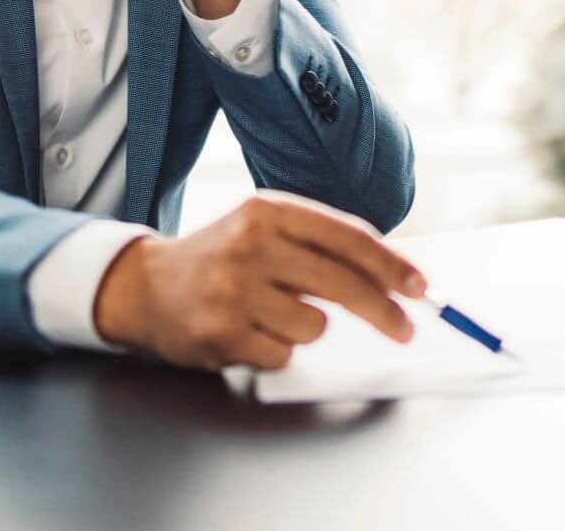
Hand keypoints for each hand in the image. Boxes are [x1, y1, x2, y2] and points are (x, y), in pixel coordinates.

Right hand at [94, 192, 427, 370]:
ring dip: (305, 329)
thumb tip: (392, 271)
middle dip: (383, 310)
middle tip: (406, 327)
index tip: (419, 286)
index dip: (390, 264)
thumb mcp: (268, 228)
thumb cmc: (224, 256)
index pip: (347, 236)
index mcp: (271, 209)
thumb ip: (322, 243)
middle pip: (341, 282)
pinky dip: (275, 350)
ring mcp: (233, 289)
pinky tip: (247, 330)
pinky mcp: (220, 333)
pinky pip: (282, 355)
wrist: (146, 285)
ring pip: (314, 326)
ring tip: (271, 313)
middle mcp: (252, 243)